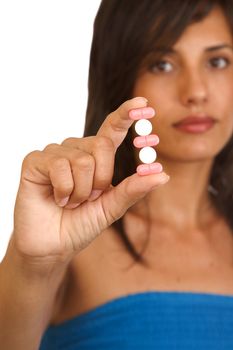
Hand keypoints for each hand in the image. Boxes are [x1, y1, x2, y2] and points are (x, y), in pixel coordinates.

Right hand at [12, 97, 168, 267]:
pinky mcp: (35, 161)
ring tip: (70, 201)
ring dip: (81, 191)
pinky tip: (57, 199)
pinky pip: (59, 166)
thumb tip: (163, 174)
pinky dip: (64, 190)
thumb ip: (134, 190)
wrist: (53, 245)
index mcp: (96, 158)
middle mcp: (76, 150)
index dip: (126, 114)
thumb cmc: (81, 224)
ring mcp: (55, 153)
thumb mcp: (112, 208)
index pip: (112, 129)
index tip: (143, 103)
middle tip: (89, 198)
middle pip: (102, 146)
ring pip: (83, 160)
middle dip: (101, 180)